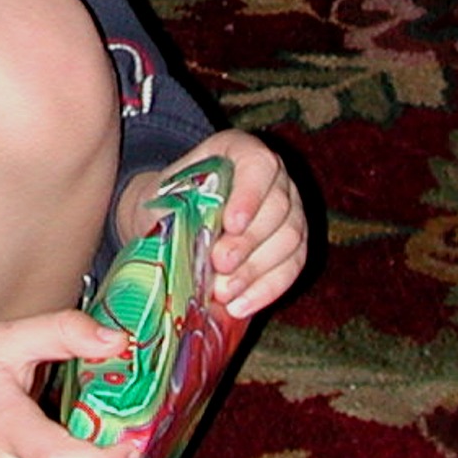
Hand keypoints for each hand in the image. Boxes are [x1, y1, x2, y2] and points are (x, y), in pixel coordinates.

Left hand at [117, 128, 306, 319]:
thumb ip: (180, 212)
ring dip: (256, 270)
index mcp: (241, 151)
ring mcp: (289, 211)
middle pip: (278, 208)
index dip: (250, 195)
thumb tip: (191, 245)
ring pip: (290, 240)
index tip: (231, 223)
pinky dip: (267, 289)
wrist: (169, 219)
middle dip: (249, 242)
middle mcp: (274, 177)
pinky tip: (240, 306)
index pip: (259, 166)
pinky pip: (292, 267)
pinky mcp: (293, 246)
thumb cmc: (167, 202)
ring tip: (223, 292)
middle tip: (219, 264)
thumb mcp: (164, 198)